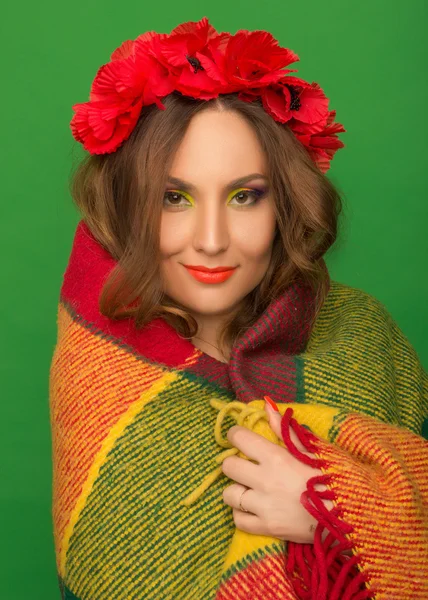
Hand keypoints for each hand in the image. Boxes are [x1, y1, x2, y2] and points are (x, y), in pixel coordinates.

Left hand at [221, 403, 332, 543]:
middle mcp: (265, 479)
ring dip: (236, 491)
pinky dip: (242, 515)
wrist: (348, 514)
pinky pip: (238, 520)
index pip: (239, 438)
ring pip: (228, 494)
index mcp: (276, 456)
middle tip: (245, 466)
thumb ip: (283, 429)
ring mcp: (264, 505)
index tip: (239, 438)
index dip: (235, 435)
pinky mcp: (266, 528)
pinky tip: (254, 509)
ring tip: (249, 490)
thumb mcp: (310, 449)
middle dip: (234, 463)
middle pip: (228, 466)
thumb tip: (266, 405)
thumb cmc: (332, 477)